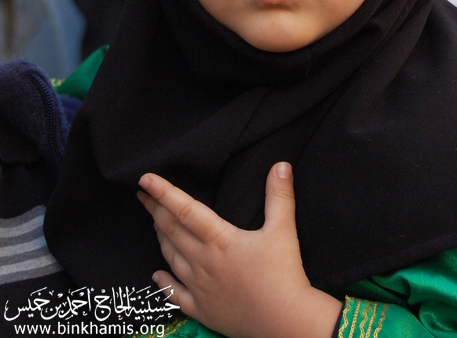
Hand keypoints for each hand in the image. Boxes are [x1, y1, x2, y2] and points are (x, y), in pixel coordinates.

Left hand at [137, 163, 341, 337]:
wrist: (283, 321)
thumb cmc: (283, 274)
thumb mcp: (283, 229)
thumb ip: (279, 196)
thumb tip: (281, 166)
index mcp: (219, 239)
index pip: (185, 209)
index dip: (163, 192)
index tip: (145, 179)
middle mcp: (202, 261)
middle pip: (172, 230)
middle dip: (155, 210)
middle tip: (142, 195)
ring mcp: (199, 286)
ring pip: (171, 257)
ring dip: (160, 238)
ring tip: (154, 224)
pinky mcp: (202, 309)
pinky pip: (175, 294)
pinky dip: (163, 282)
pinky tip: (156, 275)